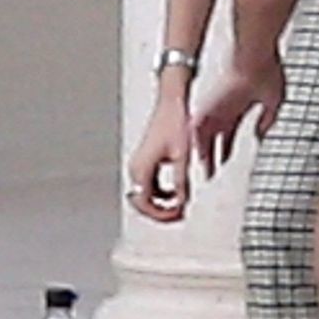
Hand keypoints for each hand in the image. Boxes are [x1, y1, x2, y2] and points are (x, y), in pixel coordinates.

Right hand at [127, 97, 192, 221]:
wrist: (173, 102)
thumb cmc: (175, 122)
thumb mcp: (182, 157)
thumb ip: (182, 182)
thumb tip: (182, 202)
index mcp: (141, 168)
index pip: (144, 203)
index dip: (161, 214)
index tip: (176, 216)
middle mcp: (136, 167)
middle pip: (142, 201)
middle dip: (160, 211)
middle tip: (177, 216)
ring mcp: (140, 164)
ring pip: (146, 193)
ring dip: (162, 202)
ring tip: (179, 207)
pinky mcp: (147, 160)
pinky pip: (150, 184)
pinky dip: (162, 192)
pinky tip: (176, 192)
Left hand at [193, 52, 285, 178]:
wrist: (254, 57)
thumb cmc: (265, 69)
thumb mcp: (273, 100)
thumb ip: (267, 118)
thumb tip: (261, 133)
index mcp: (237, 105)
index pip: (228, 133)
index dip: (226, 148)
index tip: (224, 160)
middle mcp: (223, 108)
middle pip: (213, 139)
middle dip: (212, 157)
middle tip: (208, 173)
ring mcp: (213, 107)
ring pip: (203, 138)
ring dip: (204, 156)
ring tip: (203, 173)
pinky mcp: (206, 107)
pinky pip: (195, 132)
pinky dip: (196, 146)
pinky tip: (195, 159)